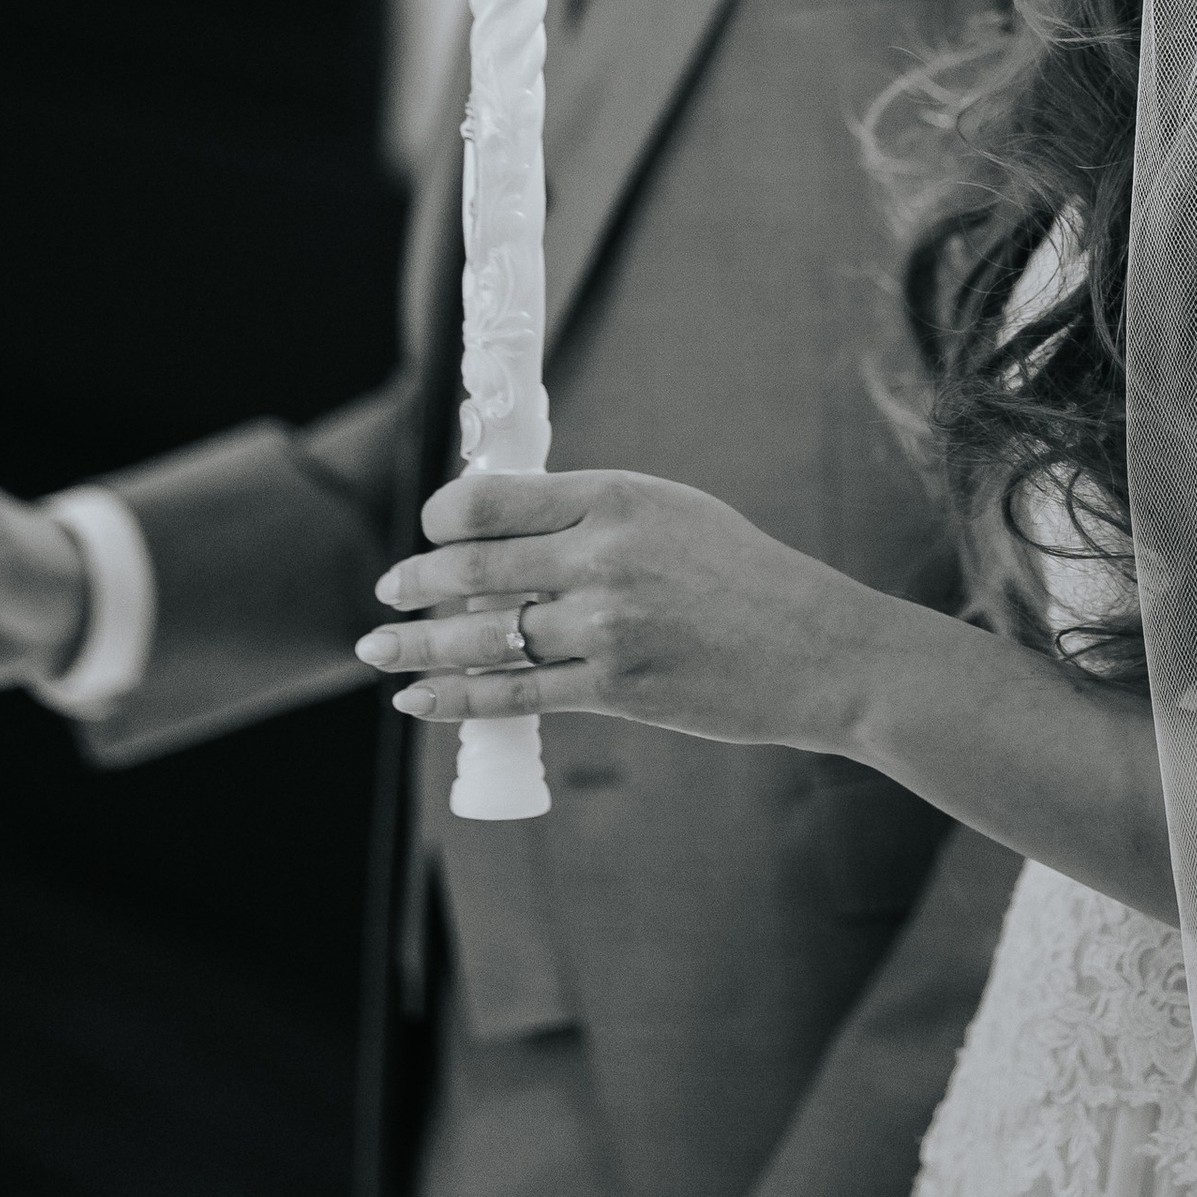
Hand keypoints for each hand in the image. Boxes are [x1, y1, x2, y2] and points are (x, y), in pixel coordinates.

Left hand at [359, 469, 880, 752]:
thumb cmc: (744, 575)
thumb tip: (503, 527)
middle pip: (473, 566)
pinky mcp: (616, 687)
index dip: (443, 515)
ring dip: (416, 645)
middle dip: (414, 581)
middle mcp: (605, 557)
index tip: (431, 528)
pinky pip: (514, 694)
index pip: (493, 498)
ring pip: (481, 635)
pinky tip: (418, 699)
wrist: (817, 650)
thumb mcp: (673, 511)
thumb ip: (592, 512)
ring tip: (379, 651)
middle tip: (388, 591)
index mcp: (617, 496)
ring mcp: (608, 626)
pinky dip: (455, 698)